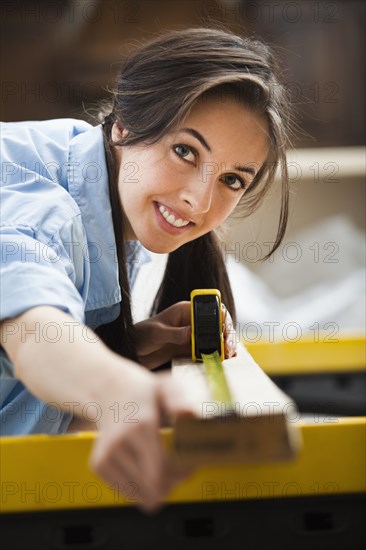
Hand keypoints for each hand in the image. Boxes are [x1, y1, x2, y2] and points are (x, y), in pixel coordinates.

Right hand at [89, 363, 195, 513]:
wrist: (110, 391)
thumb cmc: (146, 392)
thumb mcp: (167, 387)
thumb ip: (179, 399)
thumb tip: (189, 412)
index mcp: (140, 426)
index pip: (163, 471)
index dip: (181, 475)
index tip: (191, 466)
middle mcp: (119, 443)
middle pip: (153, 487)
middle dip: (172, 483)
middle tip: (180, 468)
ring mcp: (106, 456)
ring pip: (141, 495)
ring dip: (157, 487)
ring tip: (164, 466)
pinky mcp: (98, 466)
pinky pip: (128, 492)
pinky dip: (140, 486)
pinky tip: (146, 467)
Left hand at [134, 300, 236, 370]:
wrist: (132, 351)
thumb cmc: (140, 335)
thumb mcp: (156, 333)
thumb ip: (174, 333)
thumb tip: (191, 333)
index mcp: (185, 310)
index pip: (210, 308)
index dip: (221, 317)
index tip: (224, 330)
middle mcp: (192, 322)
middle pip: (216, 324)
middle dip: (226, 334)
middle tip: (229, 348)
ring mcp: (192, 336)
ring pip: (214, 338)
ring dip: (223, 346)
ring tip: (228, 356)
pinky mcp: (190, 350)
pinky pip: (207, 351)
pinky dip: (215, 355)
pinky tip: (221, 361)